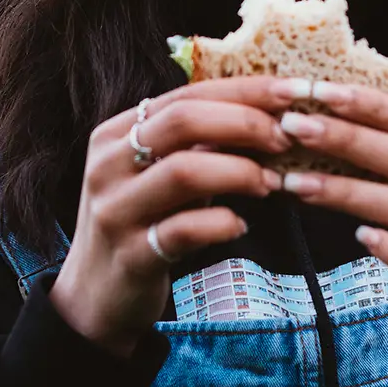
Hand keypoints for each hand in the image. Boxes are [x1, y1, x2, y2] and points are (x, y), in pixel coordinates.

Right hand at [49, 77, 302, 355]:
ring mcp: (116, 210)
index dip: (244, 90)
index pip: (186, 94)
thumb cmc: (142, 222)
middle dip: (245, 123)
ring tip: (271, 184)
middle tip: (285, 138)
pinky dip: (222, 223)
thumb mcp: (160, 173)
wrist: (94, 296)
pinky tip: (240, 225)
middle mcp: (109, 165)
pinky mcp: (130, 256)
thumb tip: (269, 112)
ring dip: (240, 172)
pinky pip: (184, 230)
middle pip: (182, 121)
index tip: (293, 91)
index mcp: (117, 133)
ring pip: (183, 172)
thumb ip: (198, 143)